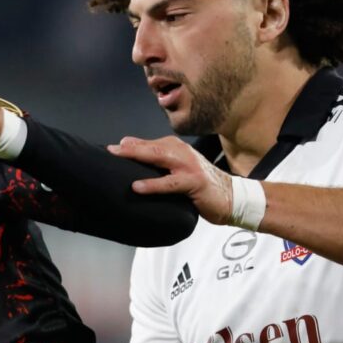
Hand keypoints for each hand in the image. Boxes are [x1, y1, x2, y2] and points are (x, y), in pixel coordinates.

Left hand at [108, 136, 233, 224]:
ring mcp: (188, 166)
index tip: (110, 149)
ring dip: (138, 156)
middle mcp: (181, 152)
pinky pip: (170, 183)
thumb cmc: (200, 184)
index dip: (129, 146)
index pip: (149, 144)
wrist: (232, 197)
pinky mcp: (194, 182)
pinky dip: (153, 184)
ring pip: (159, 158)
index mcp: (176, 148)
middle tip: (110, 150)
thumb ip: (157, 159)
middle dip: (129, 148)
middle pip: (151, 148)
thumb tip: (128, 146)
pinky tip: (137, 186)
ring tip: (119, 158)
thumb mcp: (177, 169)